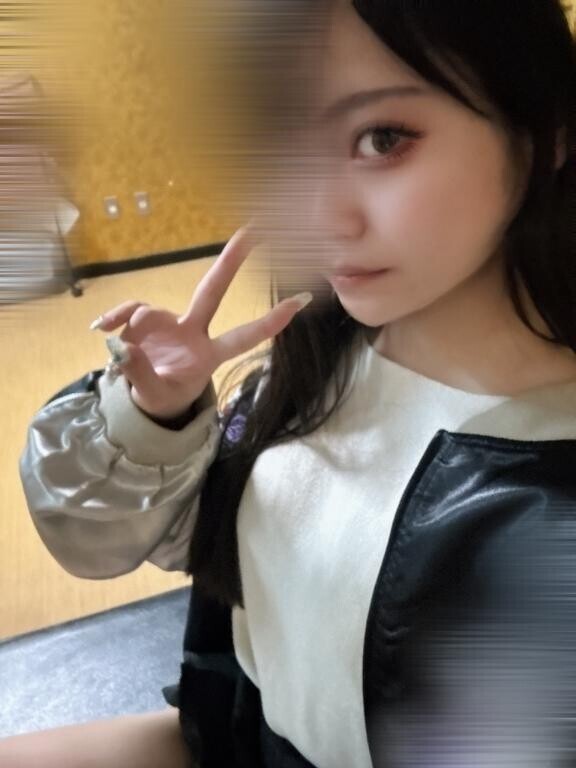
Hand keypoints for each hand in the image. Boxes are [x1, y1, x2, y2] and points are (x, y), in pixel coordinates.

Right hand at [90, 223, 312, 419]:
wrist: (146, 402)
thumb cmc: (164, 399)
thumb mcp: (154, 395)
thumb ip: (141, 374)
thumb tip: (123, 347)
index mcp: (209, 354)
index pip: (244, 336)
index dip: (271, 321)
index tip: (301, 301)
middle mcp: (194, 332)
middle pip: (213, 289)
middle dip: (232, 259)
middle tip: (254, 227)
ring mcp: (170, 324)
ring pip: (149, 311)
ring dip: (131, 327)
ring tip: (121, 356)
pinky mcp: (146, 323)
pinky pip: (131, 311)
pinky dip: (116, 318)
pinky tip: (100, 328)